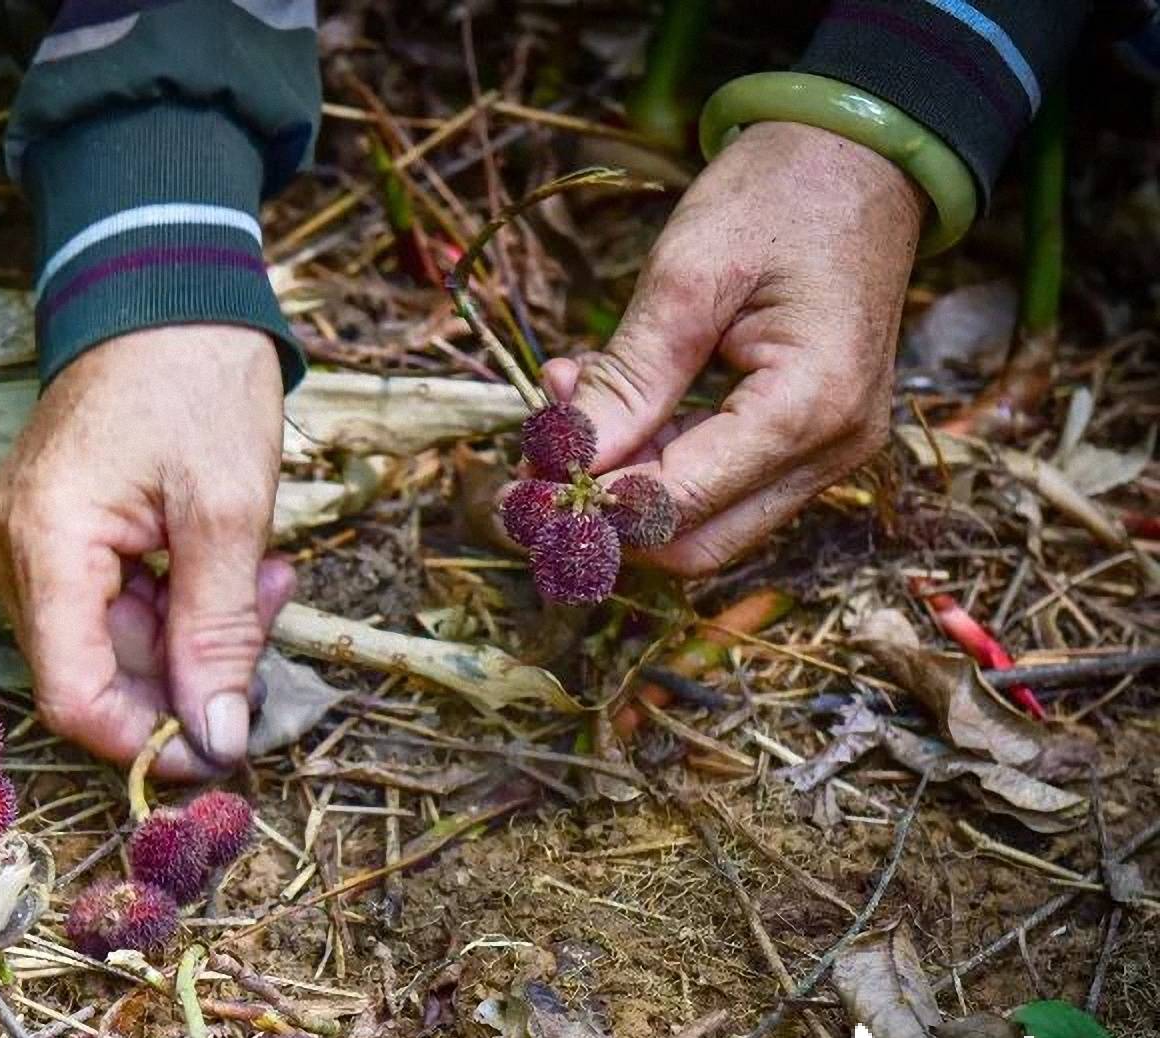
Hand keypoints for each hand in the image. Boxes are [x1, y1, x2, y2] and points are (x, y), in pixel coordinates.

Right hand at [0, 325, 294, 778]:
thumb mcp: (228, 511)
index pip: (72, 695)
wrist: (163, 286)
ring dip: (194, 632)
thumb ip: (219, 632)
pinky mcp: (49, 535)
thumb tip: (216, 739)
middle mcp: (12, 551)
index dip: (146, 738)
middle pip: (93, 673)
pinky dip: (174, 601)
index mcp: (46, 542)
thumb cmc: (195, 377)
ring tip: (265, 577)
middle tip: (271, 612)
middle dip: (190, 669)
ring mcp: (24, 542)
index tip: (224, 743)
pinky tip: (230, 562)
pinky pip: (107, 605)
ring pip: (108, 645)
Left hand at [542, 121, 926, 574]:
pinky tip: (607, 401)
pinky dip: (652, 458)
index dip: (590, 508)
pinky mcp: (809, 439)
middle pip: (695, 542)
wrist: (861, 156)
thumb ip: (628, 379)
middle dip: (601, 515)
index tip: (514, 489)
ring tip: (564, 398)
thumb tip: (564, 464)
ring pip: (703, 521)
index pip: (681, 501)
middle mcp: (833, 447)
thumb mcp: (686, 275)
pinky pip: (720, 481)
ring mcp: (828, 450)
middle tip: (528, 458)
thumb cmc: (781, 195)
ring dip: (621, 481)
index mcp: (813, 404)